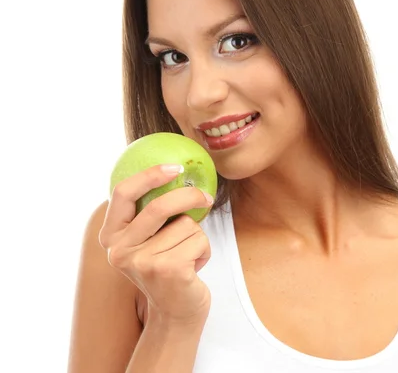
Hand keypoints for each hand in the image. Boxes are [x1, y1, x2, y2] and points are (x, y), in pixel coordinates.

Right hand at [98, 164, 213, 326]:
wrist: (176, 312)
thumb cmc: (167, 266)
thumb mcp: (149, 240)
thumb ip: (149, 214)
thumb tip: (176, 171)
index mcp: (111, 236)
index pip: (123, 193)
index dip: (149, 174)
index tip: (175, 167)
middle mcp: (120, 250)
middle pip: (159, 206)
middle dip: (189, 196)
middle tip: (206, 198)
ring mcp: (142, 262)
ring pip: (185, 224)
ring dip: (196, 236)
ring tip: (187, 256)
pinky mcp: (168, 270)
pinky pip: (199, 240)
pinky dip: (205, 250)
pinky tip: (194, 268)